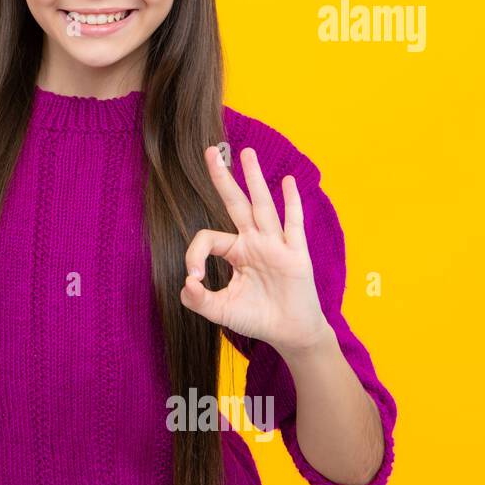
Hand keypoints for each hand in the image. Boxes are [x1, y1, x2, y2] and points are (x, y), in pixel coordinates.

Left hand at [180, 146, 331, 357]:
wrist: (289, 334)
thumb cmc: (256, 318)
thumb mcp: (221, 310)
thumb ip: (199, 300)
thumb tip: (187, 283)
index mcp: (236, 252)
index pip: (209, 238)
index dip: (194, 254)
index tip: (194, 278)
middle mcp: (255, 242)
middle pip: (236, 203)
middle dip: (222, 177)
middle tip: (209, 151)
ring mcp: (276, 245)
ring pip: (263, 206)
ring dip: (254, 179)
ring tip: (246, 152)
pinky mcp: (296, 255)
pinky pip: (293, 225)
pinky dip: (292, 204)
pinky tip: (289, 183)